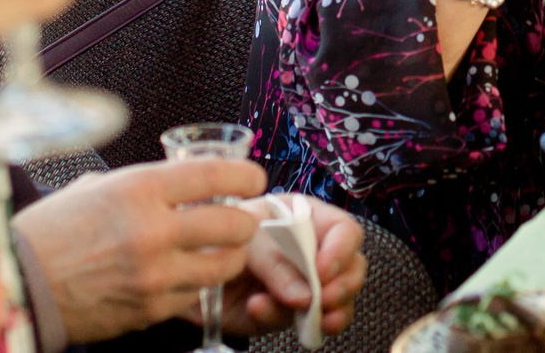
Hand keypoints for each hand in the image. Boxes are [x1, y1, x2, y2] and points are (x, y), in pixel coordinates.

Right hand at [11, 159, 263, 344]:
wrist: (20, 282)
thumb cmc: (53, 230)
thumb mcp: (97, 187)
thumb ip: (144, 184)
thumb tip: (183, 178)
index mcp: (139, 189)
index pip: (216, 176)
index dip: (246, 177)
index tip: (253, 179)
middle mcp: (152, 230)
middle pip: (234, 225)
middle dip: (246, 222)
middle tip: (241, 220)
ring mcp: (154, 274)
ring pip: (224, 265)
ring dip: (229, 257)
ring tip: (220, 250)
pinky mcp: (150, 308)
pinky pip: (196, 295)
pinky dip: (197, 285)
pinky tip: (185, 275)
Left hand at [218, 199, 368, 336]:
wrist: (191, 271)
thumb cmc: (222, 237)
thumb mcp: (248, 239)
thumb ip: (276, 264)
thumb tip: (306, 297)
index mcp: (309, 219)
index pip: (345, 231)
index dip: (341, 251)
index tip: (322, 270)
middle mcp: (316, 251)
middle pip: (353, 268)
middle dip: (342, 286)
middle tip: (321, 298)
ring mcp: (308, 284)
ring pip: (339, 300)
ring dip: (326, 310)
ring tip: (303, 312)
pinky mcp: (294, 313)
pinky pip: (311, 324)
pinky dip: (301, 326)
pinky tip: (274, 316)